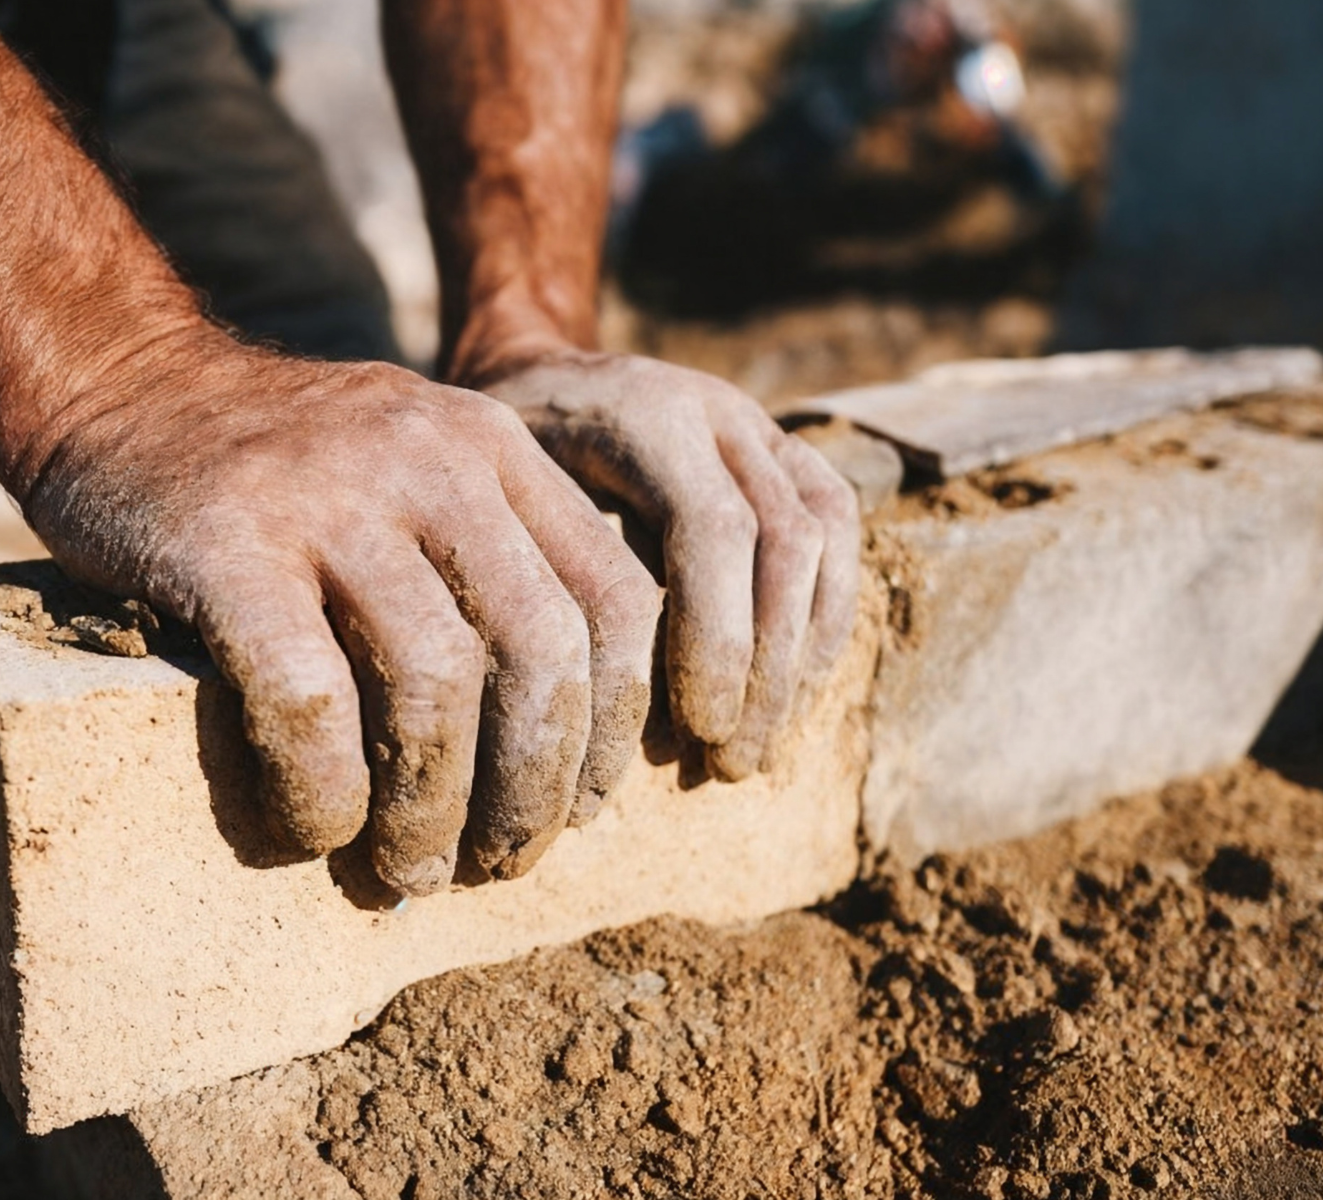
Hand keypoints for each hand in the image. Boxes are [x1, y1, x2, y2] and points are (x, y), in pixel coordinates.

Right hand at [19, 331, 661, 894]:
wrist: (121, 381)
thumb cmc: (278, 469)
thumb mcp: (413, 466)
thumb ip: (489, 560)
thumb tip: (558, 752)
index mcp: (492, 447)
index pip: (615, 599)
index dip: (616, 728)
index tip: (587, 808)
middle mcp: (429, 460)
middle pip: (541, 652)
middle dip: (535, 787)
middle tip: (502, 863)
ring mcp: (325, 498)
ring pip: (434, 683)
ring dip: (432, 807)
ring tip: (410, 869)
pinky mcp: (225, 548)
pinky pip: (307, 700)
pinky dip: (325, 788)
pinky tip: (317, 828)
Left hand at [474, 349, 860, 779]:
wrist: (527, 369)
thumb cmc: (488, 455)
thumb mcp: (491, 499)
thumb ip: (549, 571)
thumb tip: (585, 700)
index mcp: (640, 414)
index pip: (712, 531)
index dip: (716, 641)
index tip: (699, 734)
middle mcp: (712, 407)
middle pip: (781, 541)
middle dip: (764, 668)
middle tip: (731, 761)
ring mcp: (755, 419)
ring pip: (822, 534)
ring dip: (800, 652)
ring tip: (761, 741)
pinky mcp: (782, 442)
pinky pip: (835, 520)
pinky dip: (825, 610)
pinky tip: (796, 686)